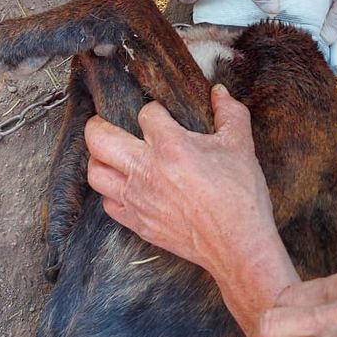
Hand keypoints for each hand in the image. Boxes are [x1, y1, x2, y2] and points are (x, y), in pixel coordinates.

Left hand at [86, 85, 296, 326]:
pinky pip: (107, 204)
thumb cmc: (240, 196)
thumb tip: (219, 91)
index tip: (162, 115)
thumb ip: (230, 113)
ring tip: (111, 155)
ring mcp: (137, 199)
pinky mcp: (138, 223)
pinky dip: (111, 193)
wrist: (238, 245)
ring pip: (95, 173)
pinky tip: (125, 187)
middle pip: (98, 138)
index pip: (146, 114)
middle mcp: (146, 170)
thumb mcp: (241, 146)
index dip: (154, 110)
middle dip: (97, 125)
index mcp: (170, 146)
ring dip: (99, 160)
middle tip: (104, 122)